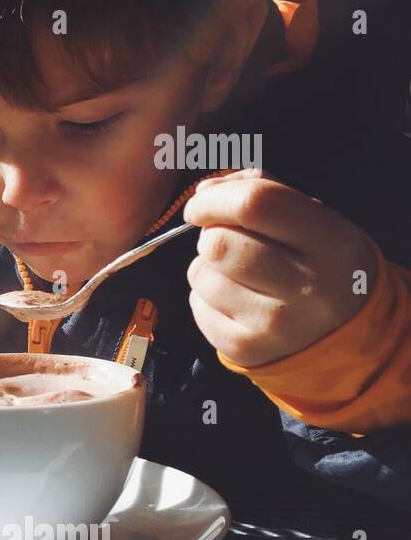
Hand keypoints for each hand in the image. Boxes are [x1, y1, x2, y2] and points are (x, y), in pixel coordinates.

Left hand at [182, 169, 378, 367]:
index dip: (215, 198)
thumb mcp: (314, 219)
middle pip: (218, 244)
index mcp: (329, 243)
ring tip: (239, 274)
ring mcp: (273, 324)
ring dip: (208, 267)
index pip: (254, 204)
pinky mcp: (243, 348)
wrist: (342, 333)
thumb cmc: (318, 263)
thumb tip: (205, 192)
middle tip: (228, 239)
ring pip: (201, 274)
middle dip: (210, 234)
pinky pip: (197, 305)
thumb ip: (263, 191)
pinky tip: (236, 300)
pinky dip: (206, 297)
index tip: (203, 203)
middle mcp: (306, 286)